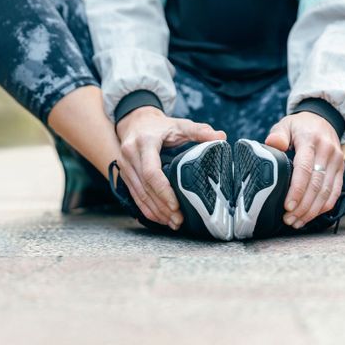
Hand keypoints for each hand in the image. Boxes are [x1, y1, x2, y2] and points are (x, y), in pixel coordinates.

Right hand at [116, 106, 226, 229]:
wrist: (135, 121)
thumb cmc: (160, 126)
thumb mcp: (179, 125)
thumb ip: (199, 131)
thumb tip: (221, 136)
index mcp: (144, 142)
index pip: (151, 172)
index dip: (163, 191)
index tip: (176, 205)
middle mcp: (130, 155)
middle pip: (145, 187)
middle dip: (162, 207)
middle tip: (179, 220)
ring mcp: (124, 166)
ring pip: (138, 195)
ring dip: (155, 211)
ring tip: (172, 223)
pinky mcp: (124, 174)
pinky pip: (134, 195)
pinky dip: (147, 209)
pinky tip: (160, 218)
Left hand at [265, 112, 344, 228]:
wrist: (323, 118)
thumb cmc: (299, 126)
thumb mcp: (285, 125)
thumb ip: (278, 134)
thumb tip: (273, 143)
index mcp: (311, 141)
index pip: (305, 169)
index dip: (297, 190)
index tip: (287, 206)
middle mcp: (328, 152)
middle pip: (317, 185)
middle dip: (303, 206)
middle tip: (288, 219)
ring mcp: (337, 161)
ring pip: (327, 192)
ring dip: (312, 210)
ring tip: (297, 222)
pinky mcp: (341, 169)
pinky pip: (335, 191)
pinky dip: (324, 206)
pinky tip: (311, 216)